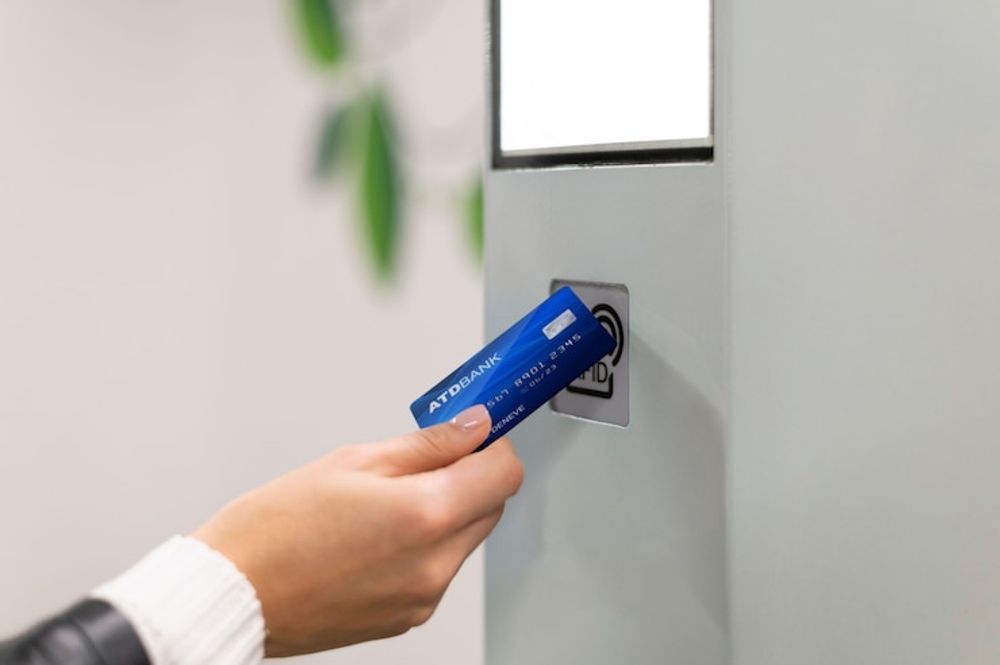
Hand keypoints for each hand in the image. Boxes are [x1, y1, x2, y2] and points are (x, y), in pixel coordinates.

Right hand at [192, 405, 522, 656]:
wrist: (234, 593)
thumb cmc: (274, 528)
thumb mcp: (354, 462)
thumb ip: (427, 445)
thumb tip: (472, 428)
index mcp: (424, 516)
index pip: (504, 474)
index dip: (492, 446)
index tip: (474, 434)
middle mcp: (433, 565)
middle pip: (490, 506)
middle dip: (469, 477)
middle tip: (424, 459)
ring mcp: (422, 598)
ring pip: (465, 539)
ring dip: (446, 512)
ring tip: (385, 500)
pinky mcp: (407, 617)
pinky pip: (437, 569)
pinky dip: (424, 545)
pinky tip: (377, 534)